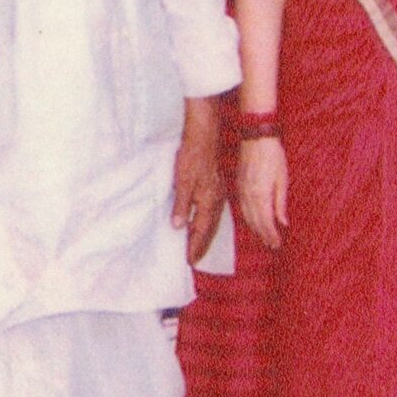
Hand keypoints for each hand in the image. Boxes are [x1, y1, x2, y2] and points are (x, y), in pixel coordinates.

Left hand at [173, 98, 226, 262]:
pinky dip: (206, 222)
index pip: (202, 230)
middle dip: (201, 244)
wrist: (204, 137)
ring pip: (212, 220)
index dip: (195, 246)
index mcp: (209, 201)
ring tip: (196, 245)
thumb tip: (178, 227)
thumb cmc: (192, 157)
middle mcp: (216, 200)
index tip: (190, 260)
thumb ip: (181, 206)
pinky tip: (200, 222)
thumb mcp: (182, 182)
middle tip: (194, 259)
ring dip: (204, 234)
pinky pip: (212, 211)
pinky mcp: (215, 186)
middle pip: (210, 229)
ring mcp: (218, 193)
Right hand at [238, 136, 288, 250]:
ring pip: (247, 217)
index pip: (266, 222)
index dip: (271, 235)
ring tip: (264, 238)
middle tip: (272, 245)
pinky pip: (242, 208)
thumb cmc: (273, 155)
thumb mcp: (282, 179)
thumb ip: (280, 203)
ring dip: (255, 229)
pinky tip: (253, 222)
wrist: (256, 137)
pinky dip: (248, 219)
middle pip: (255, 223)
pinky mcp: (238, 186)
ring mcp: (241, 191)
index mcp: (260, 195)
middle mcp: (248, 196)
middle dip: (264, 236)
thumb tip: (283, 222)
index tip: (277, 244)